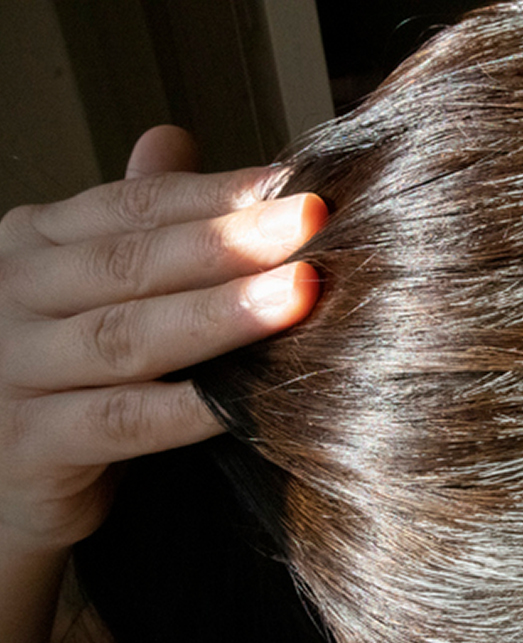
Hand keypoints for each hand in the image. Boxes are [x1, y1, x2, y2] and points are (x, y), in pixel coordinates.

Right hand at [0, 126, 321, 553]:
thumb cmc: (60, 375)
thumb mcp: (85, 287)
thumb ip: (130, 222)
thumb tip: (173, 136)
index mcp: (33, 242)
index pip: (134, 204)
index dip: (217, 193)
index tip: (295, 184)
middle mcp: (12, 295)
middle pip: (132, 261)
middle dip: (230, 240)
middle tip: (311, 220)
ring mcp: (12, 370)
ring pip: (127, 337)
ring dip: (219, 314)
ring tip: (298, 293)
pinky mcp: (28, 445)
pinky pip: (119, 422)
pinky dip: (185, 409)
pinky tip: (246, 398)